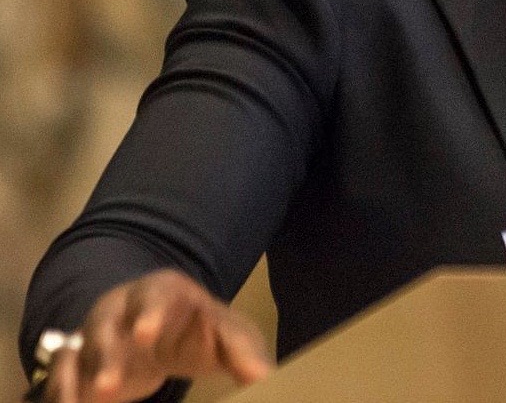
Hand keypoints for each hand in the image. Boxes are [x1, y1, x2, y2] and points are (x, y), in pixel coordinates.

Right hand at [39, 269, 272, 401]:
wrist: (166, 330)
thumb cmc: (200, 328)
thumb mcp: (227, 334)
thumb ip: (245, 353)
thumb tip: (266, 380)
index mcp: (162, 293)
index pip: (155, 296)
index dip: (150, 314)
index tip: (146, 335)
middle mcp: (120, 309)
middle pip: (106, 324)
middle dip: (106, 354)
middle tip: (110, 388)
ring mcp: (93, 336)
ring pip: (75, 354)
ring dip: (76, 383)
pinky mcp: (75, 365)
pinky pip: (60, 379)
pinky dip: (61, 397)